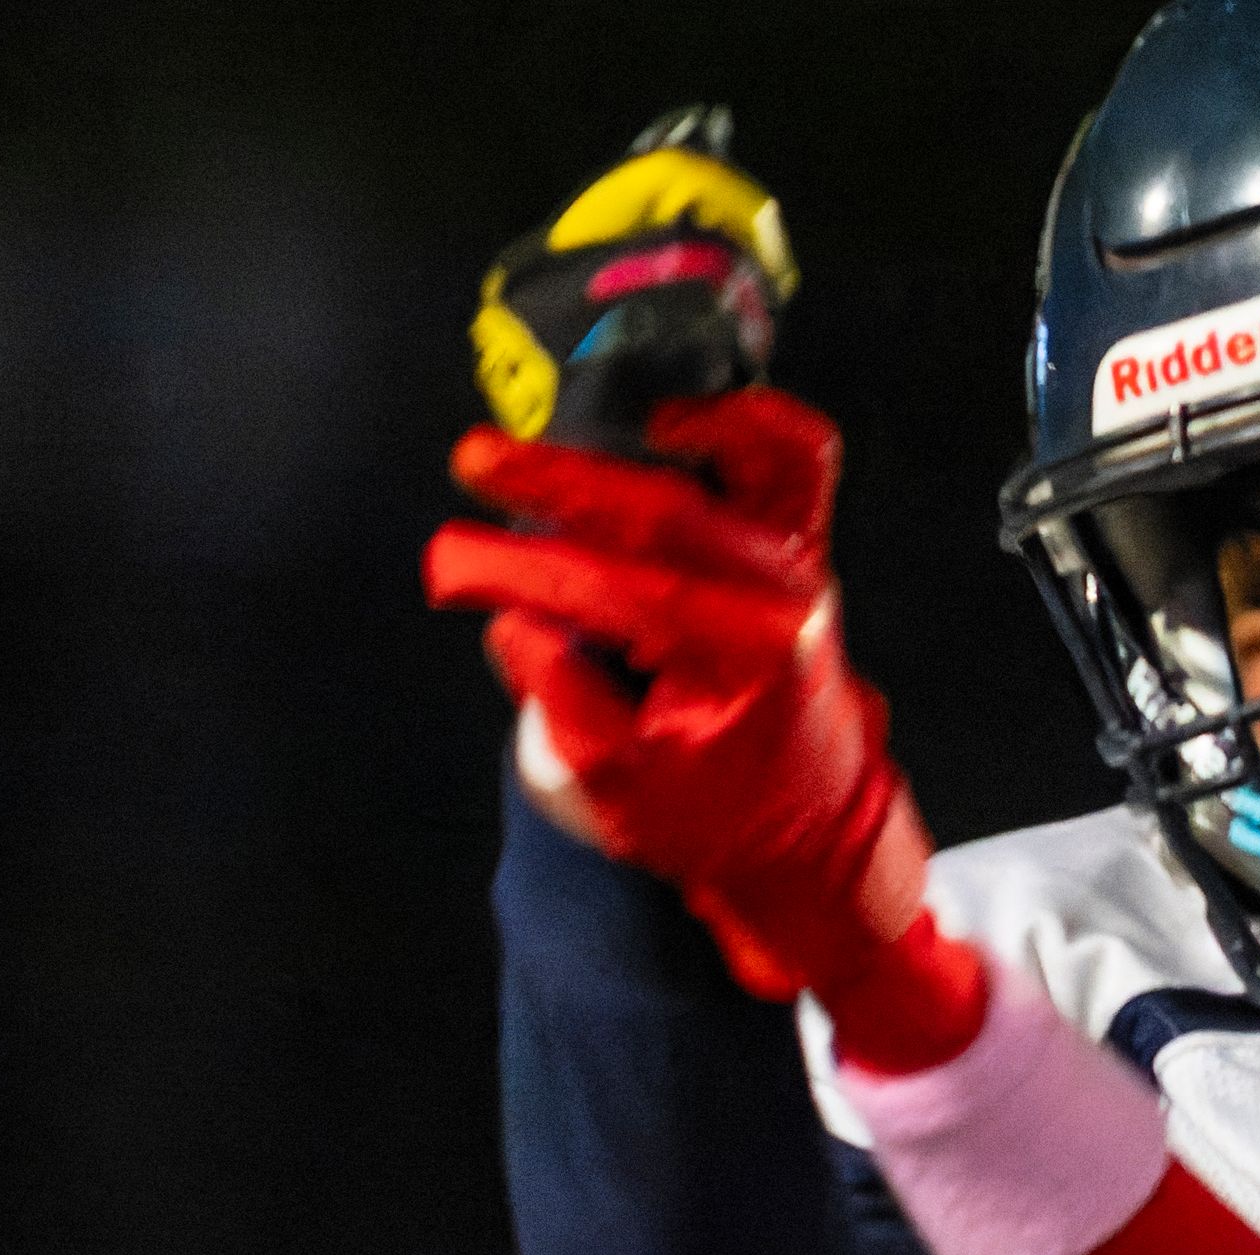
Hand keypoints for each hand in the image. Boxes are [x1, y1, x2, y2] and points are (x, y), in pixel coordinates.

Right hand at [423, 392, 972, 1063]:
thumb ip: (562, 703)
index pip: (612, 590)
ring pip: (755, 460)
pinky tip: (674, 420)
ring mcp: (802, 566)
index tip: (451, 567)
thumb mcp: (617, 788)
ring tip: (579, 416)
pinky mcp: (804, 549)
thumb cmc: (714, 815)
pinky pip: (795, 459)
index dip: (518, 570)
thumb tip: (517, 622)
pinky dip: (745, 423)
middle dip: (558, 481)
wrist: (808, 834)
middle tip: (474, 461)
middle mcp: (782, 599)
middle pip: (665, 510)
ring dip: (660, 429)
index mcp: (739, 660)